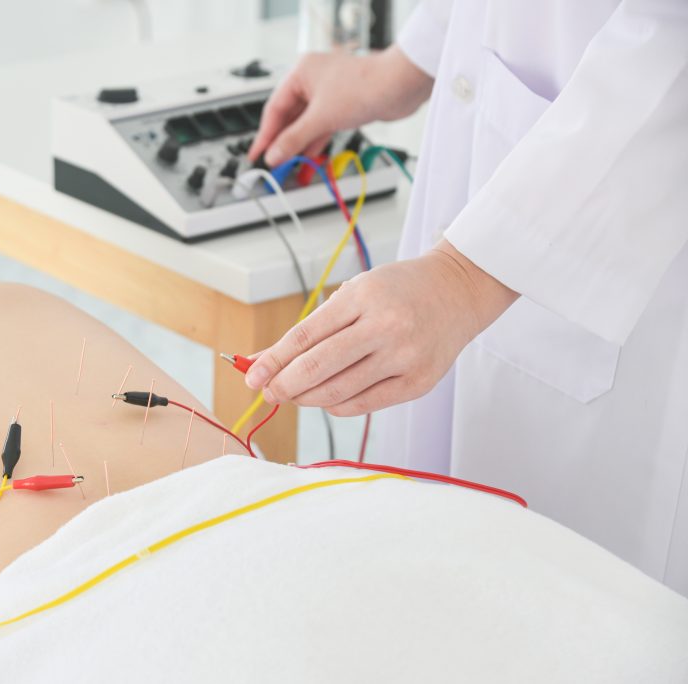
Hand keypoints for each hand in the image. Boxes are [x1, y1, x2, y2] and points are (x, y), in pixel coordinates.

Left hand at [243, 241, 518, 415]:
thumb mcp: (353, 294)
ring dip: (307, 398)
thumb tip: (265, 359)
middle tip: (268, 392)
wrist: (459, 291)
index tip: (251, 376)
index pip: (305, 337)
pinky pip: (364, 404)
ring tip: (293, 395)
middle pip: (319, 367)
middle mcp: (385, 327)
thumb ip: (312, 328)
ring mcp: (404, 357)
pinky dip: (337, 405)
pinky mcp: (418, 382)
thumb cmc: (397, 291)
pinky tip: (325, 399)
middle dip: (284, 384)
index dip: (273, 361)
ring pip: (339, 391)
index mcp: (362, 298)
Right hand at [248, 46, 433, 167]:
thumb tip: (275, 154)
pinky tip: (308, 157)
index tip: (258, 154)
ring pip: (306, 123)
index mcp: (301, 72)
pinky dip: (315, 141)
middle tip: (273, 163)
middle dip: (283, 142)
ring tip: (289, 165)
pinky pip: (321, 125)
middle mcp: (313, 79)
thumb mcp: (321, 118)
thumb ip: (294, 139)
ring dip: (299, 144)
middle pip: (289, 116)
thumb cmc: (365, 86)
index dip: (265, 135)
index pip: (274, 108)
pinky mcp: (343, 104)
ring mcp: (328, 92)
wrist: (401, 86)